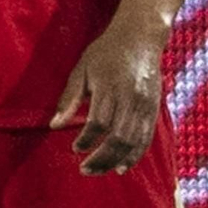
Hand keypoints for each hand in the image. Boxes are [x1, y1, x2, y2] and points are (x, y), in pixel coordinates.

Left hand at [50, 18, 167, 175]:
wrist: (140, 37)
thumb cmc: (106, 52)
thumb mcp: (82, 68)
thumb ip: (69, 97)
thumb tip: (53, 125)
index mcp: (109, 86)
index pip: (99, 122)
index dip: (87, 139)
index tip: (75, 149)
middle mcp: (130, 98)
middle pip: (118, 137)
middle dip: (101, 158)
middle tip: (85, 169)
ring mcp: (145, 104)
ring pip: (133, 141)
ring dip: (116, 161)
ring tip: (101, 171)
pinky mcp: (154, 108)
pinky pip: (146, 138)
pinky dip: (135, 155)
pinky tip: (122, 166)